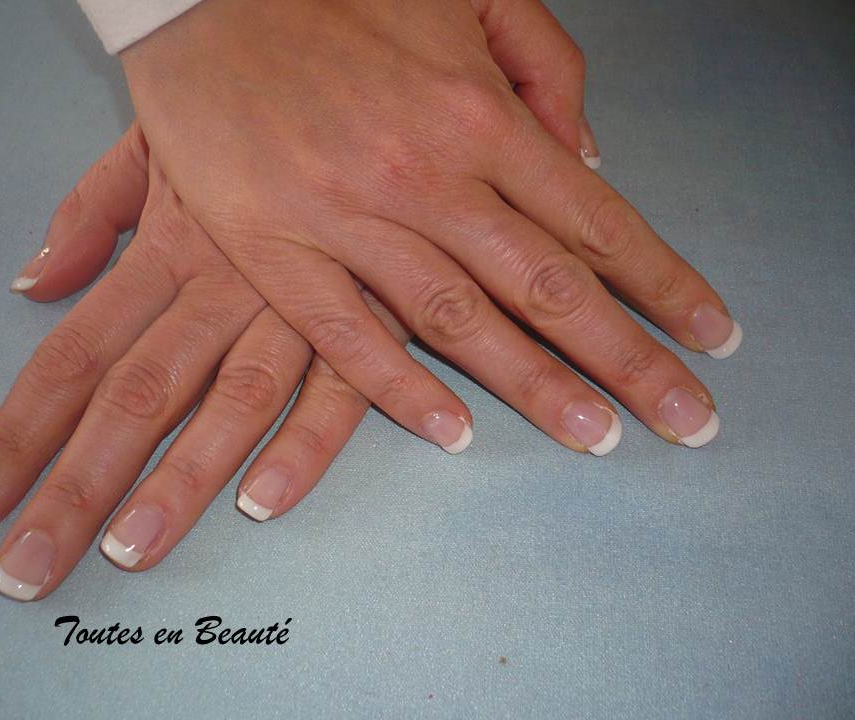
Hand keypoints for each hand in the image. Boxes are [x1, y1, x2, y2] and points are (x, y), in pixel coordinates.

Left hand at [0, 125, 402, 599]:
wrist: (360, 84)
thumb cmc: (251, 123)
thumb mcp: (155, 143)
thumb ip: (89, 212)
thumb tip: (32, 282)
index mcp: (164, 249)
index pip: (71, 357)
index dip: (15, 438)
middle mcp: (221, 285)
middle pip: (134, 398)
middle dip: (75, 488)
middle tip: (29, 569)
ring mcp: (295, 306)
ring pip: (230, 403)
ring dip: (181, 482)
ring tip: (131, 551)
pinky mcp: (368, 319)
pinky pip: (339, 388)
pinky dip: (307, 445)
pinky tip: (266, 502)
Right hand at [121, 0, 739, 458]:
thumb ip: (542, 66)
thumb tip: (587, 154)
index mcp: (477, 111)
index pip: (595, 220)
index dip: (663, 283)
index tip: (709, 334)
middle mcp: (425, 172)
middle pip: (548, 286)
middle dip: (628, 358)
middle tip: (685, 418)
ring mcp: (347, 216)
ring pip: (459, 320)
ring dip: (535, 386)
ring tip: (597, 437)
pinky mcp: (273, 247)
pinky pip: (348, 334)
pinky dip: (401, 388)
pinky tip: (455, 432)